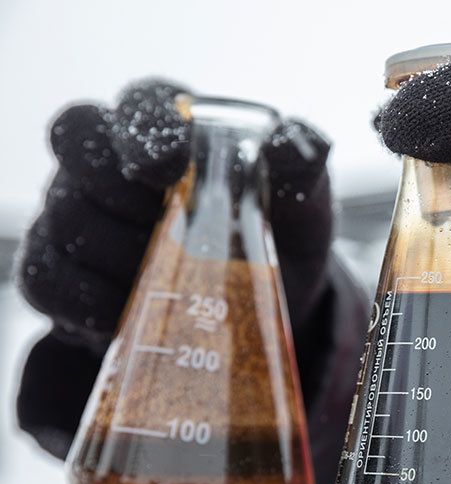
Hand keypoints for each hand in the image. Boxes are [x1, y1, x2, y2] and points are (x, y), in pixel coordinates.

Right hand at [16, 80, 334, 456]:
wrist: (260, 304)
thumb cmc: (276, 229)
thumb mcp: (303, 198)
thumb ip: (301, 161)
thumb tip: (289, 141)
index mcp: (171, 124)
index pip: (138, 104)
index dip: (144, 129)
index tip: (168, 164)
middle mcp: (110, 160)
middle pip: (79, 148)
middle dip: (126, 194)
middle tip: (175, 230)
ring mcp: (77, 214)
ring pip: (66, 218)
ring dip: (123, 256)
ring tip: (174, 276)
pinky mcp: (60, 274)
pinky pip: (47, 280)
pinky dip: (89, 302)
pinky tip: (131, 310)